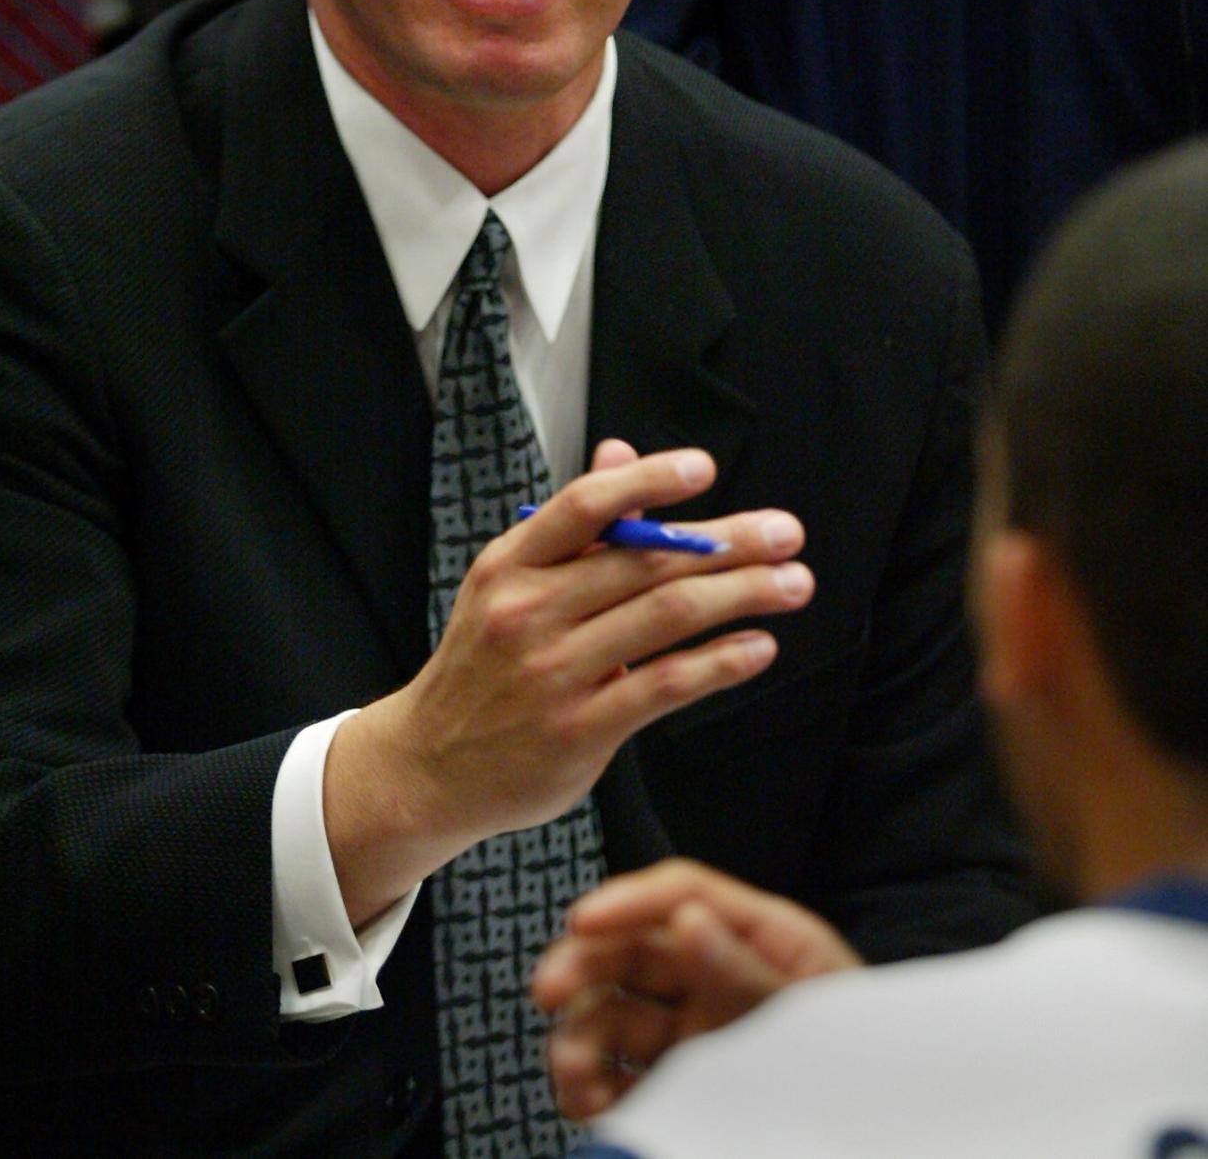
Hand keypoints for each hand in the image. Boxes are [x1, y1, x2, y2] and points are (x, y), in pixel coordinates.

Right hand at [324, 445, 812, 924]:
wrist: (427, 768)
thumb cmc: (484, 664)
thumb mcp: (508, 584)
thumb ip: (574, 527)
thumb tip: (621, 453)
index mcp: (510, 564)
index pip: (583, 505)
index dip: (646, 481)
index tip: (704, 467)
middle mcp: (529, 611)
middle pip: (645, 560)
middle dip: (728, 542)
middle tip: (787, 532)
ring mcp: (554, 672)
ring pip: (665, 616)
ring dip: (741, 595)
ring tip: (794, 583)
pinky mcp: (579, 730)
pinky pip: (664, 686)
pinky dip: (720, 663)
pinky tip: (760, 648)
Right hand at [532, 858, 859, 1121]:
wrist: (885, 1137)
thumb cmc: (870, 1069)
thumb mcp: (814, 1016)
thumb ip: (748, 974)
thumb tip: (688, 921)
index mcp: (763, 940)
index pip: (683, 896)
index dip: (627, 900)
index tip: (581, 919)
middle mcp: (720, 979)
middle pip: (635, 951)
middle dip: (583, 964)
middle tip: (546, 990)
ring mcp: (700, 1037)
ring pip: (617, 1017)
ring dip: (580, 1036)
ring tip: (571, 1069)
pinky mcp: (685, 1092)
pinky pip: (623, 1079)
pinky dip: (593, 1087)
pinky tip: (587, 1101)